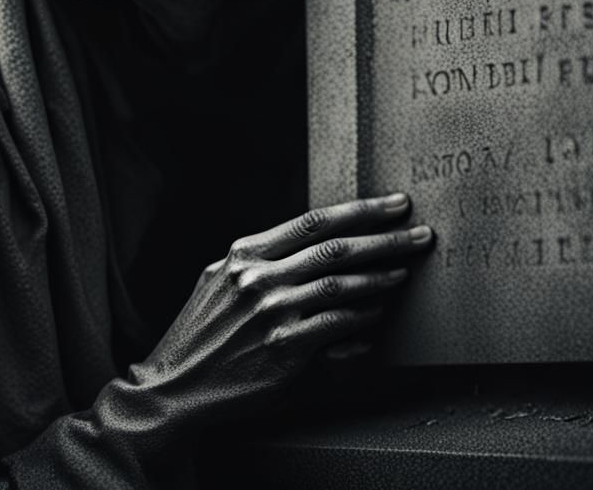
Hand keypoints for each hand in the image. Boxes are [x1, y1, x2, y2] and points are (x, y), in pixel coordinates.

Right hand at [126, 195, 431, 432]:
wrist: (174, 387)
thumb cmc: (201, 334)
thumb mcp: (220, 281)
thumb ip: (262, 261)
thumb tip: (315, 249)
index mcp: (244, 254)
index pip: (313, 221)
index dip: (360, 210)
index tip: (393, 205)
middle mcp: (257, 277)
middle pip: (335, 247)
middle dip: (385, 238)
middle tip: (419, 235)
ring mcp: (270, 313)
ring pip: (341, 284)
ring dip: (382, 278)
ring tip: (404, 273)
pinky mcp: (284, 351)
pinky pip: (338, 327)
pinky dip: (364, 319)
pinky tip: (379, 314)